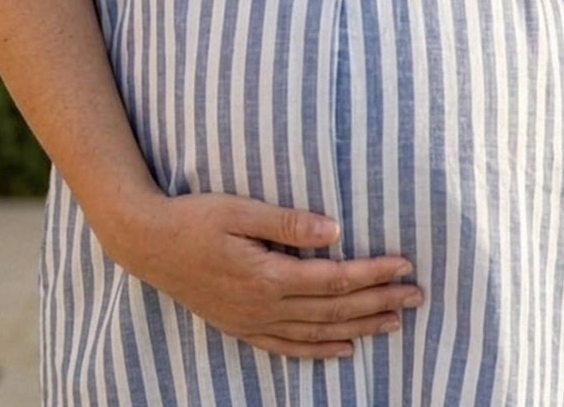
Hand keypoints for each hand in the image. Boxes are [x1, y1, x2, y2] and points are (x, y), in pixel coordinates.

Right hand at [107, 191, 421, 358]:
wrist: (147, 244)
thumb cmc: (193, 219)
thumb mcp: (239, 211)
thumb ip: (287, 222)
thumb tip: (334, 231)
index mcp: (267, 277)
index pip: (334, 280)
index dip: (372, 273)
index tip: (404, 265)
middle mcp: (264, 307)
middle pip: (334, 311)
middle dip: (378, 303)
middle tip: (416, 296)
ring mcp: (252, 322)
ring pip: (317, 333)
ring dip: (359, 328)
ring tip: (394, 323)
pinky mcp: (241, 327)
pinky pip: (288, 348)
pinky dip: (318, 352)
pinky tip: (342, 350)